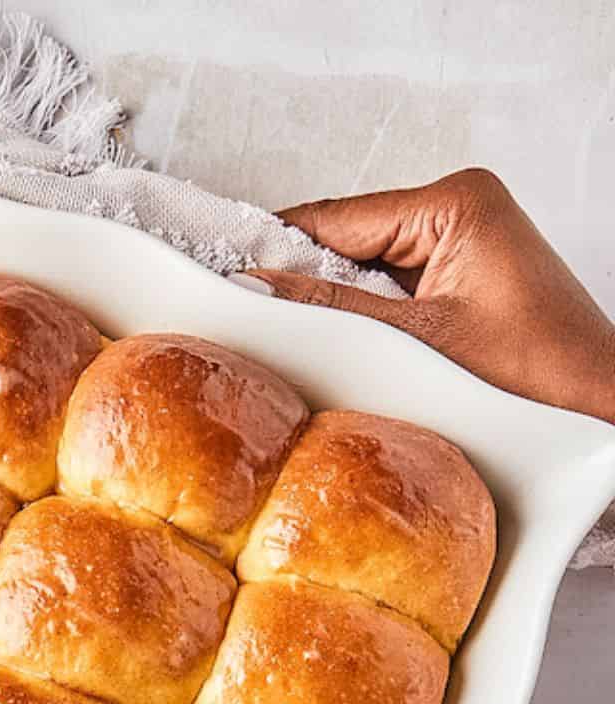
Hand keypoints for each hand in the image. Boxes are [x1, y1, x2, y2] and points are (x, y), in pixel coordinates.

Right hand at [246, 168, 614, 424]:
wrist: (595, 403)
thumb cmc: (536, 372)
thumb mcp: (417, 341)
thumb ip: (333, 310)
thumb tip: (262, 287)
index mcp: (454, 202)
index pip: (338, 216)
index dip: (276, 244)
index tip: (223, 265)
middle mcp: (459, 206)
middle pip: (348, 238)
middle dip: (301, 276)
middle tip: (243, 309)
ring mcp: (462, 238)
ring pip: (365, 264)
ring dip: (331, 299)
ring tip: (282, 329)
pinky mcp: (462, 272)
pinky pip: (392, 285)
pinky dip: (362, 312)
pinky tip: (333, 338)